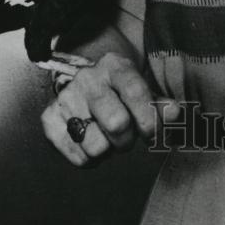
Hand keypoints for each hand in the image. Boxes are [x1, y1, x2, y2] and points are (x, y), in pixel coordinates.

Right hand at [41, 52, 179, 166]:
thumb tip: (175, 112)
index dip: (150, 120)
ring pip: (96, 146)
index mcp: (115, 66)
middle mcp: (87, 78)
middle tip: (127, 135)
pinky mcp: (49, 118)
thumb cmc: (121, 91)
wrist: (88, 83)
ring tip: (108, 136)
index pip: (136, 92)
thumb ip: (161, 104)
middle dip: (128, 139)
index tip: (154, 135)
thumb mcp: (144, 90)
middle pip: (116, 124)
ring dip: (108, 149)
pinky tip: (92, 141)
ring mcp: (66, 97)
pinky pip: (77, 157)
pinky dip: (90, 158)